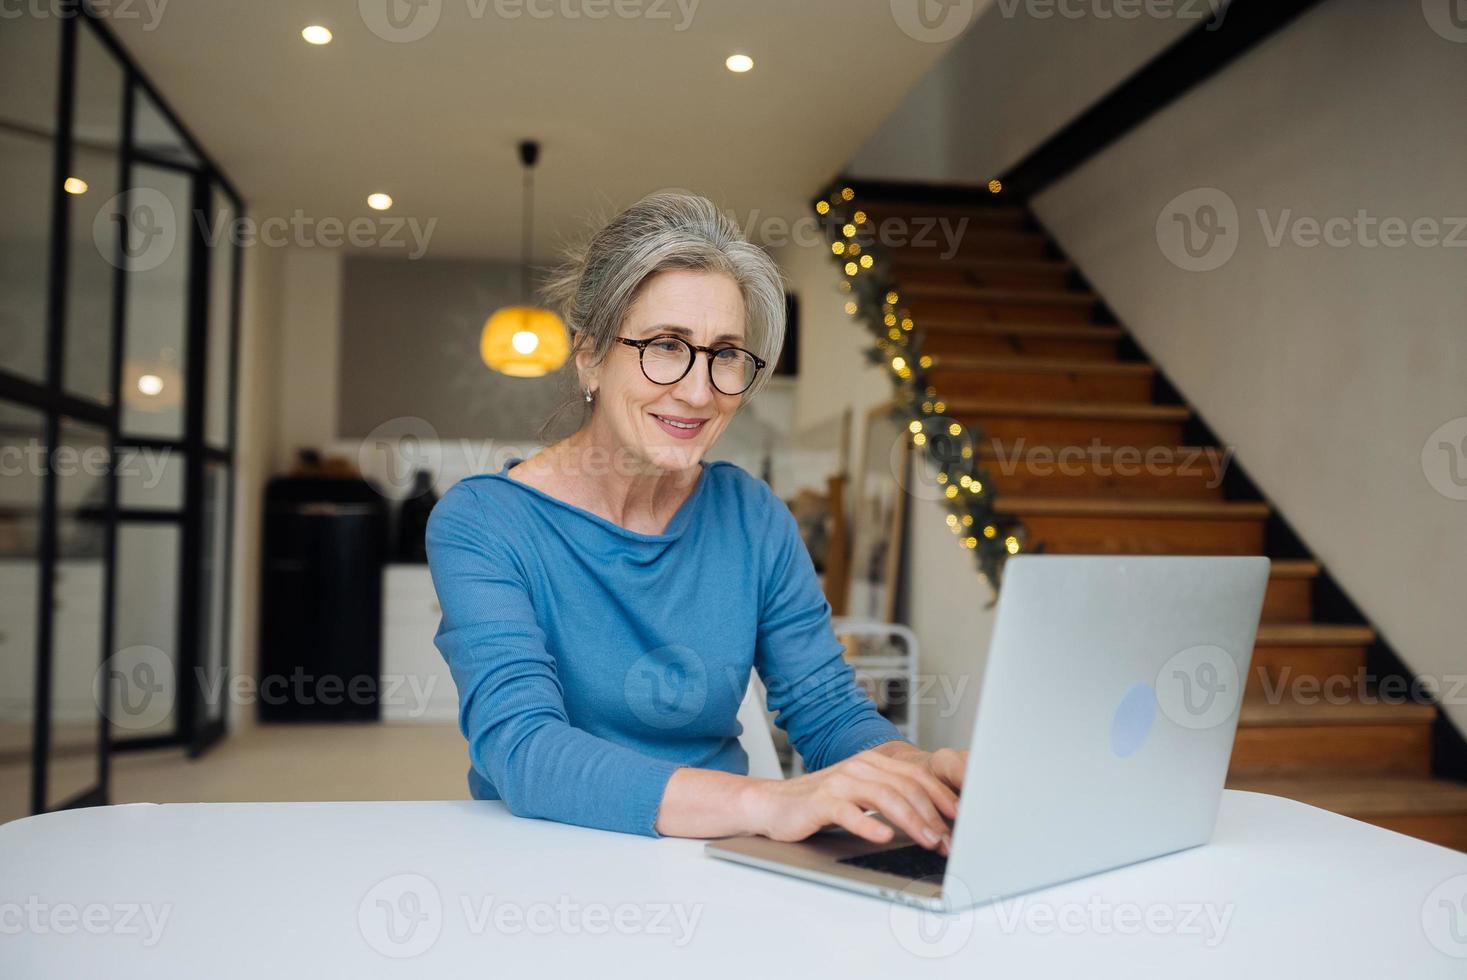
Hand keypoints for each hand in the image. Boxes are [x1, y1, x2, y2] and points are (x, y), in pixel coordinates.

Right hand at [739, 747, 959, 853]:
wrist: (773, 803)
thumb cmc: (820, 803)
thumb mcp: (860, 795)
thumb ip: (890, 798)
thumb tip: (933, 819)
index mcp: (872, 763)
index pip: (917, 775)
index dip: (942, 795)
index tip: (961, 817)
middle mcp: (859, 768)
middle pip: (905, 786)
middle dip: (932, 814)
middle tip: (948, 839)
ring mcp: (839, 783)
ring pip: (884, 797)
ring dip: (911, 820)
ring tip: (928, 840)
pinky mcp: (821, 801)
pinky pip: (848, 812)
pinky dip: (868, 824)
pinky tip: (883, 836)